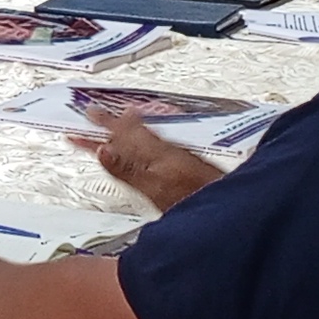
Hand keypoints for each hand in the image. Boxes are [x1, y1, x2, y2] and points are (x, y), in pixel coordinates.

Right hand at [74, 111, 221, 210]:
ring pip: (145, 137)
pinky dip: (144, 139)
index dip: (102, 125)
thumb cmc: (195, 198)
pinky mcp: (186, 166)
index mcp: (156, 153)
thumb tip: (102, 150)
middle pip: (132, 132)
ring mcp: (178, 157)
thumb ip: (127, 170)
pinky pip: (156, 145)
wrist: (232, 206)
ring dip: (127, 129)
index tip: (86, 115)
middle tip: (92, 112)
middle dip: (111, 122)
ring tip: (116, 120)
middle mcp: (168, 150)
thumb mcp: (153, 188)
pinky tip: (146, 145)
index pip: (122, 133)